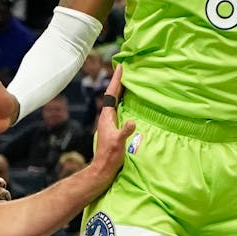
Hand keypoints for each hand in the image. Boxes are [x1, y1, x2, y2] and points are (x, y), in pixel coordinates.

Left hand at [84, 66, 133, 185]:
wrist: (104, 168)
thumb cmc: (110, 155)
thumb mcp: (118, 142)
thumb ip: (125, 131)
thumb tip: (133, 121)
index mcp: (107, 116)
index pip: (112, 94)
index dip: (116, 80)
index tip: (121, 67)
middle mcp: (107, 116)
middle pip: (113, 94)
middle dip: (118, 81)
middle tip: (125, 69)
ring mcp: (110, 122)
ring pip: (115, 101)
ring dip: (121, 90)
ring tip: (128, 81)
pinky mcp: (114, 127)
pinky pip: (120, 108)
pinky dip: (124, 101)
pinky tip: (130, 102)